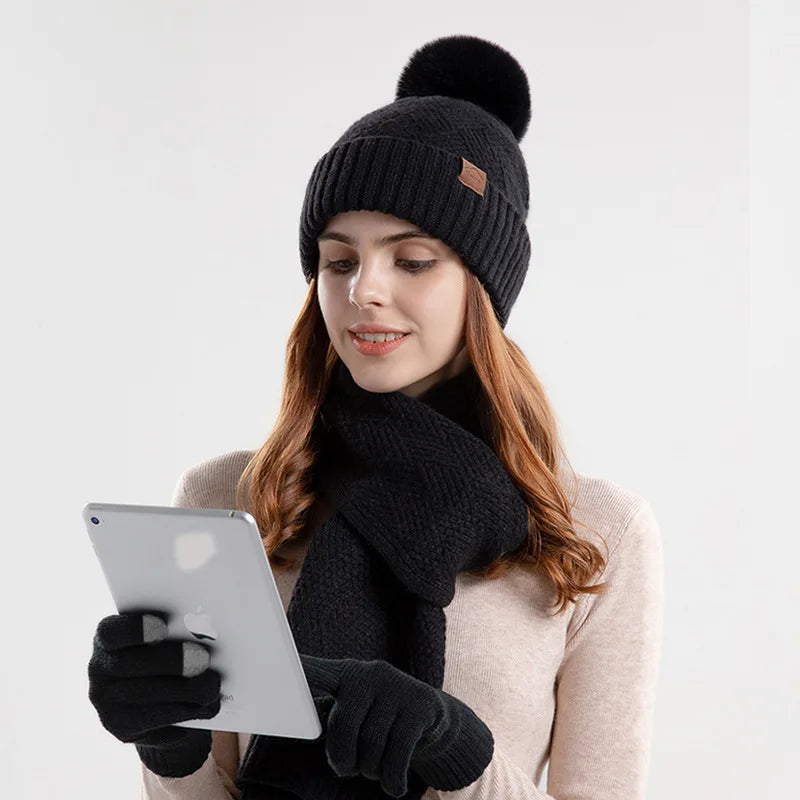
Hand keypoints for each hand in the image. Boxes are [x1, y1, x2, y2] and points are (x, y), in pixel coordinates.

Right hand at [87, 611, 220, 777]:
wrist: (158, 699)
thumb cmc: (166, 654)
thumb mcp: (167, 640)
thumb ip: (177, 633)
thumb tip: (204, 632)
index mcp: (108, 638)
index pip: (110, 632)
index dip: (135, 629)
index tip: (164, 625)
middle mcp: (99, 669)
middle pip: (130, 664)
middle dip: (171, 661)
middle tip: (203, 659)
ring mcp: (106, 702)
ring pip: (144, 695)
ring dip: (184, 690)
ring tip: (213, 685)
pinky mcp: (122, 729)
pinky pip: (154, 720)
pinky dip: (185, 712)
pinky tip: (208, 706)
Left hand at [300, 654, 493, 796]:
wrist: (432, 718)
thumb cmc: (379, 720)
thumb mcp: (357, 711)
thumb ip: (334, 718)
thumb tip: (307, 731)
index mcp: (347, 674)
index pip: (317, 673)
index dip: (297, 672)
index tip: (279, 665)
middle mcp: (371, 674)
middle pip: (343, 726)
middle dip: (342, 759)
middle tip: (347, 769)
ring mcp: (398, 687)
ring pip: (371, 746)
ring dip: (370, 772)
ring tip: (375, 769)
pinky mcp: (422, 706)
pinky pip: (397, 756)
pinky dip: (391, 781)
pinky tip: (393, 784)